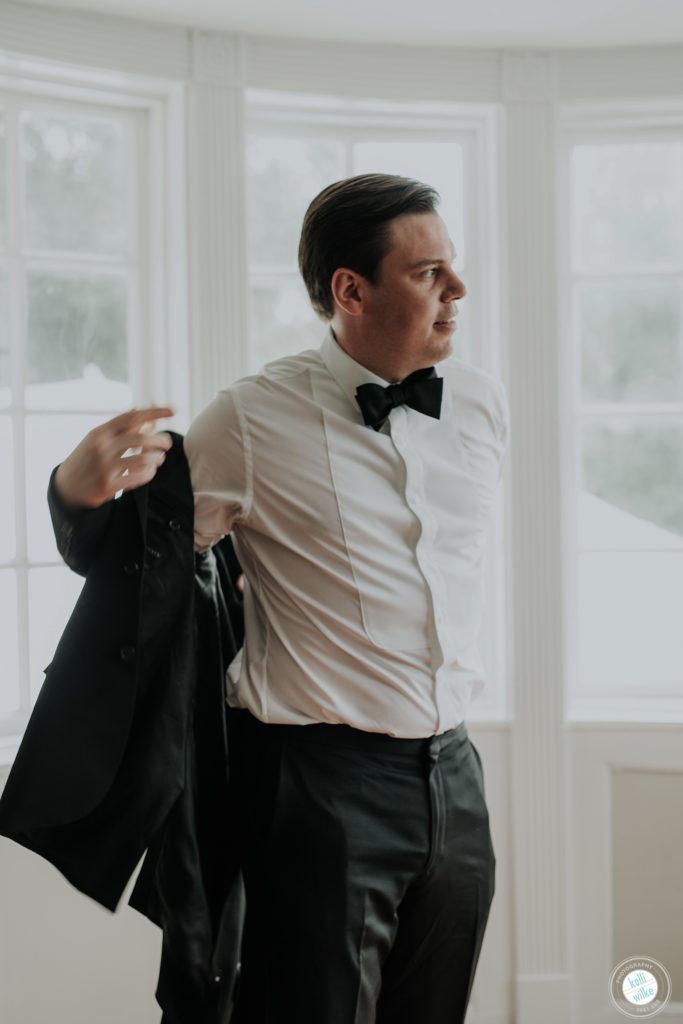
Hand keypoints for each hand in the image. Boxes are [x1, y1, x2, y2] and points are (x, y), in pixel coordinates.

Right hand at [54, 406, 174, 508]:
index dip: (155, 412)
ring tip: (159, 458)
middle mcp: (101, 448)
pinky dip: (149, 473)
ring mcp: (105, 467)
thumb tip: (138, 411)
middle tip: (168, 443)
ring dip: (157, 458)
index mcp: (99, 432)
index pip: (132, 417)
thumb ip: (118, 428)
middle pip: (141, 439)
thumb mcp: (96, 439)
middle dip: (160, 440)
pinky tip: (150, 471)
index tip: (173, 411)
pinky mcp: (108, 486)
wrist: (65, 487)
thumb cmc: (85, 459)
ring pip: (143, 460)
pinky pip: (138, 478)